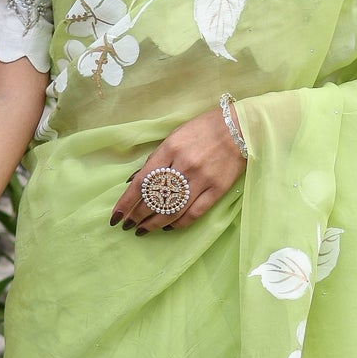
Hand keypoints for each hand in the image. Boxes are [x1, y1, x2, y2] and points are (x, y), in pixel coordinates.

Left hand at [110, 105, 245, 233]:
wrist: (239, 127)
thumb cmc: (203, 129)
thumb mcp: (174, 136)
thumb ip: (156, 159)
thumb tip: (134, 181)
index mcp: (170, 149)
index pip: (142, 182)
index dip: (126, 202)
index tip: (116, 216)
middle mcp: (184, 165)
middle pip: (155, 199)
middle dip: (138, 215)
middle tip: (128, 225)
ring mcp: (201, 179)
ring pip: (173, 210)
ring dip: (155, 223)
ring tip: (144, 230)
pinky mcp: (217, 189)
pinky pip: (194, 213)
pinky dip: (180, 223)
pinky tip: (169, 227)